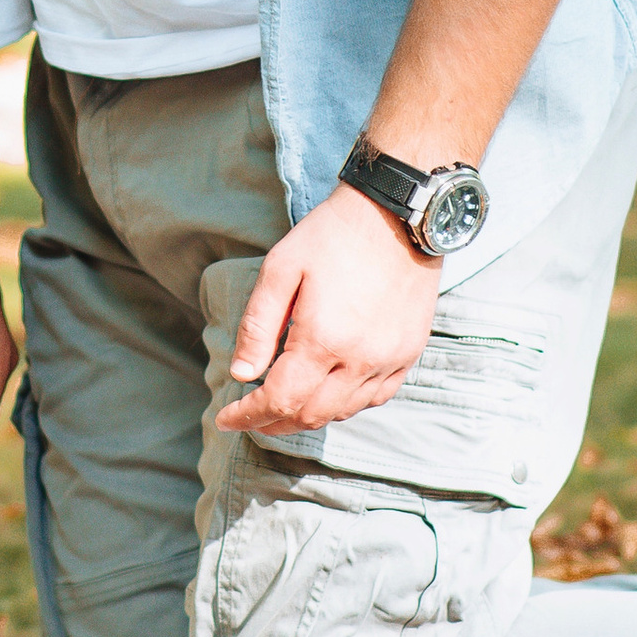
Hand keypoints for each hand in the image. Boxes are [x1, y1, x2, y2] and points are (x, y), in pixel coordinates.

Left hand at [214, 181, 439, 437]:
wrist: (396, 213)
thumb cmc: (331, 236)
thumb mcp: (280, 269)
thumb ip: (258, 326)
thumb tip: (241, 374)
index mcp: (323, 339)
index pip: (279, 400)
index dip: (248, 416)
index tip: (226, 418)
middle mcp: (360, 360)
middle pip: (311, 416)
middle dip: (274, 423)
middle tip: (251, 416)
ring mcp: (390, 359)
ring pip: (343, 412)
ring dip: (309, 416)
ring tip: (284, 406)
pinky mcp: (410, 353)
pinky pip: (376, 398)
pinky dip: (346, 404)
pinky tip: (328, 391)